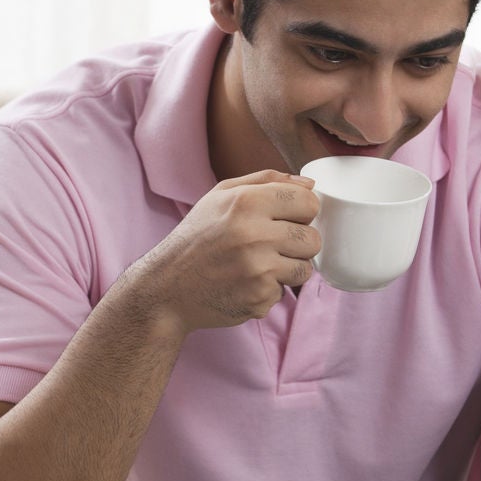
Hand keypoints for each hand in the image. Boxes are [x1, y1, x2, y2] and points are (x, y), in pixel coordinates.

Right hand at [127, 170, 321, 332]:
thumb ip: (266, 181)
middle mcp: (254, 235)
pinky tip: (244, 283)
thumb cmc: (196, 237)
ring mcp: (258, 270)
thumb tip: (310, 184)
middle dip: (297, 243)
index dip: (302, 212)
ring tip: (260, 264)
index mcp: (246, 202)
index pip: (309, 203)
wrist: (167, 287)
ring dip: (288, 268)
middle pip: (313, 239)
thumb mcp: (220, 196)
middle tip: (271, 245)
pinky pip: (284, 292)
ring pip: (305, 269)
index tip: (288, 218)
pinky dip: (268, 289)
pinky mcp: (258, 298)